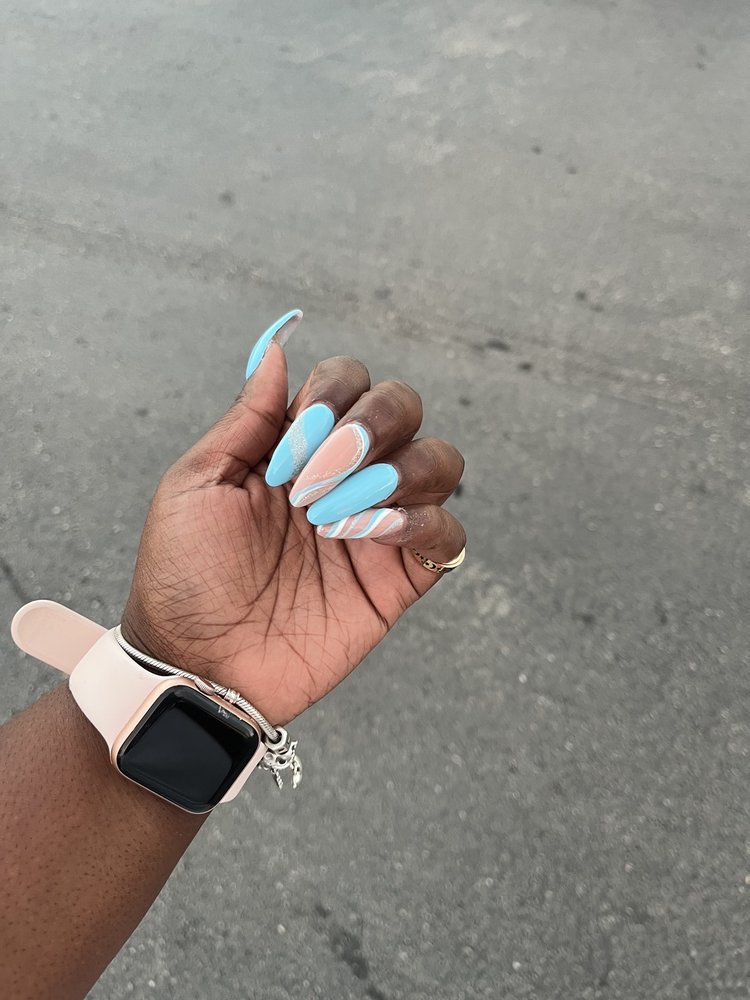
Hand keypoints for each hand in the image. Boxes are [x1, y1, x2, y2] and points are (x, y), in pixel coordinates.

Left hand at [121, 313, 464, 723]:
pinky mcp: (398, 579)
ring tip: (339, 516)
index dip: (332, 395)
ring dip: (400, 472)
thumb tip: (276, 349)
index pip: (347, 382)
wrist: (196, 664)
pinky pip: (448, 536)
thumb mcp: (197, 484)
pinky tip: (377, 538)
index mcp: (297, 448)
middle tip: (320, 477)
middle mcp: (345, 476)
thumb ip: (248, 418)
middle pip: (402, 408)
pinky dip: (427, 525)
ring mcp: (375, 526)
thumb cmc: (183, 576)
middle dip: (372, 425)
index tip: (291, 448)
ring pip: (439, 462)